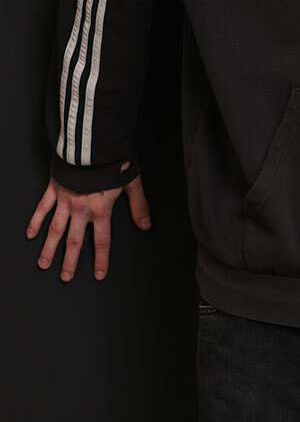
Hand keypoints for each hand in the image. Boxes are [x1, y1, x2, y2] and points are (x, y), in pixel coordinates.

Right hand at [25, 169, 151, 280]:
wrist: (93, 144)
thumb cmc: (113, 161)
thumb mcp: (132, 183)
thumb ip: (138, 206)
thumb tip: (145, 225)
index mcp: (101, 209)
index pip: (101, 241)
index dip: (101, 259)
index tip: (98, 274)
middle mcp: (81, 209)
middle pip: (74, 241)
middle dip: (70, 261)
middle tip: (66, 276)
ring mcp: (65, 200)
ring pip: (55, 230)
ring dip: (49, 248)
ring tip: (44, 263)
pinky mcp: (54, 189)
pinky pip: (42, 208)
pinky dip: (35, 221)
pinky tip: (31, 234)